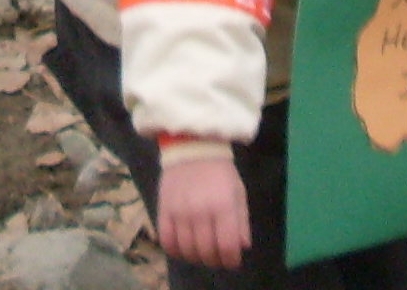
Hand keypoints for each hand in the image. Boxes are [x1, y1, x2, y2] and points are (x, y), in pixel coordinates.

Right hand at [155, 156, 249, 270]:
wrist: (192, 146)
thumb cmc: (219, 170)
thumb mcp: (238, 191)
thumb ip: (241, 220)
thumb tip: (242, 246)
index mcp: (223, 206)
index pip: (227, 246)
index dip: (231, 260)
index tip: (232, 260)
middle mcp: (200, 211)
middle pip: (206, 252)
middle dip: (214, 260)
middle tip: (217, 257)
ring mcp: (180, 211)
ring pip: (187, 250)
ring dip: (196, 257)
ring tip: (201, 252)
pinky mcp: (163, 209)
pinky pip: (166, 240)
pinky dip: (175, 250)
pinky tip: (182, 248)